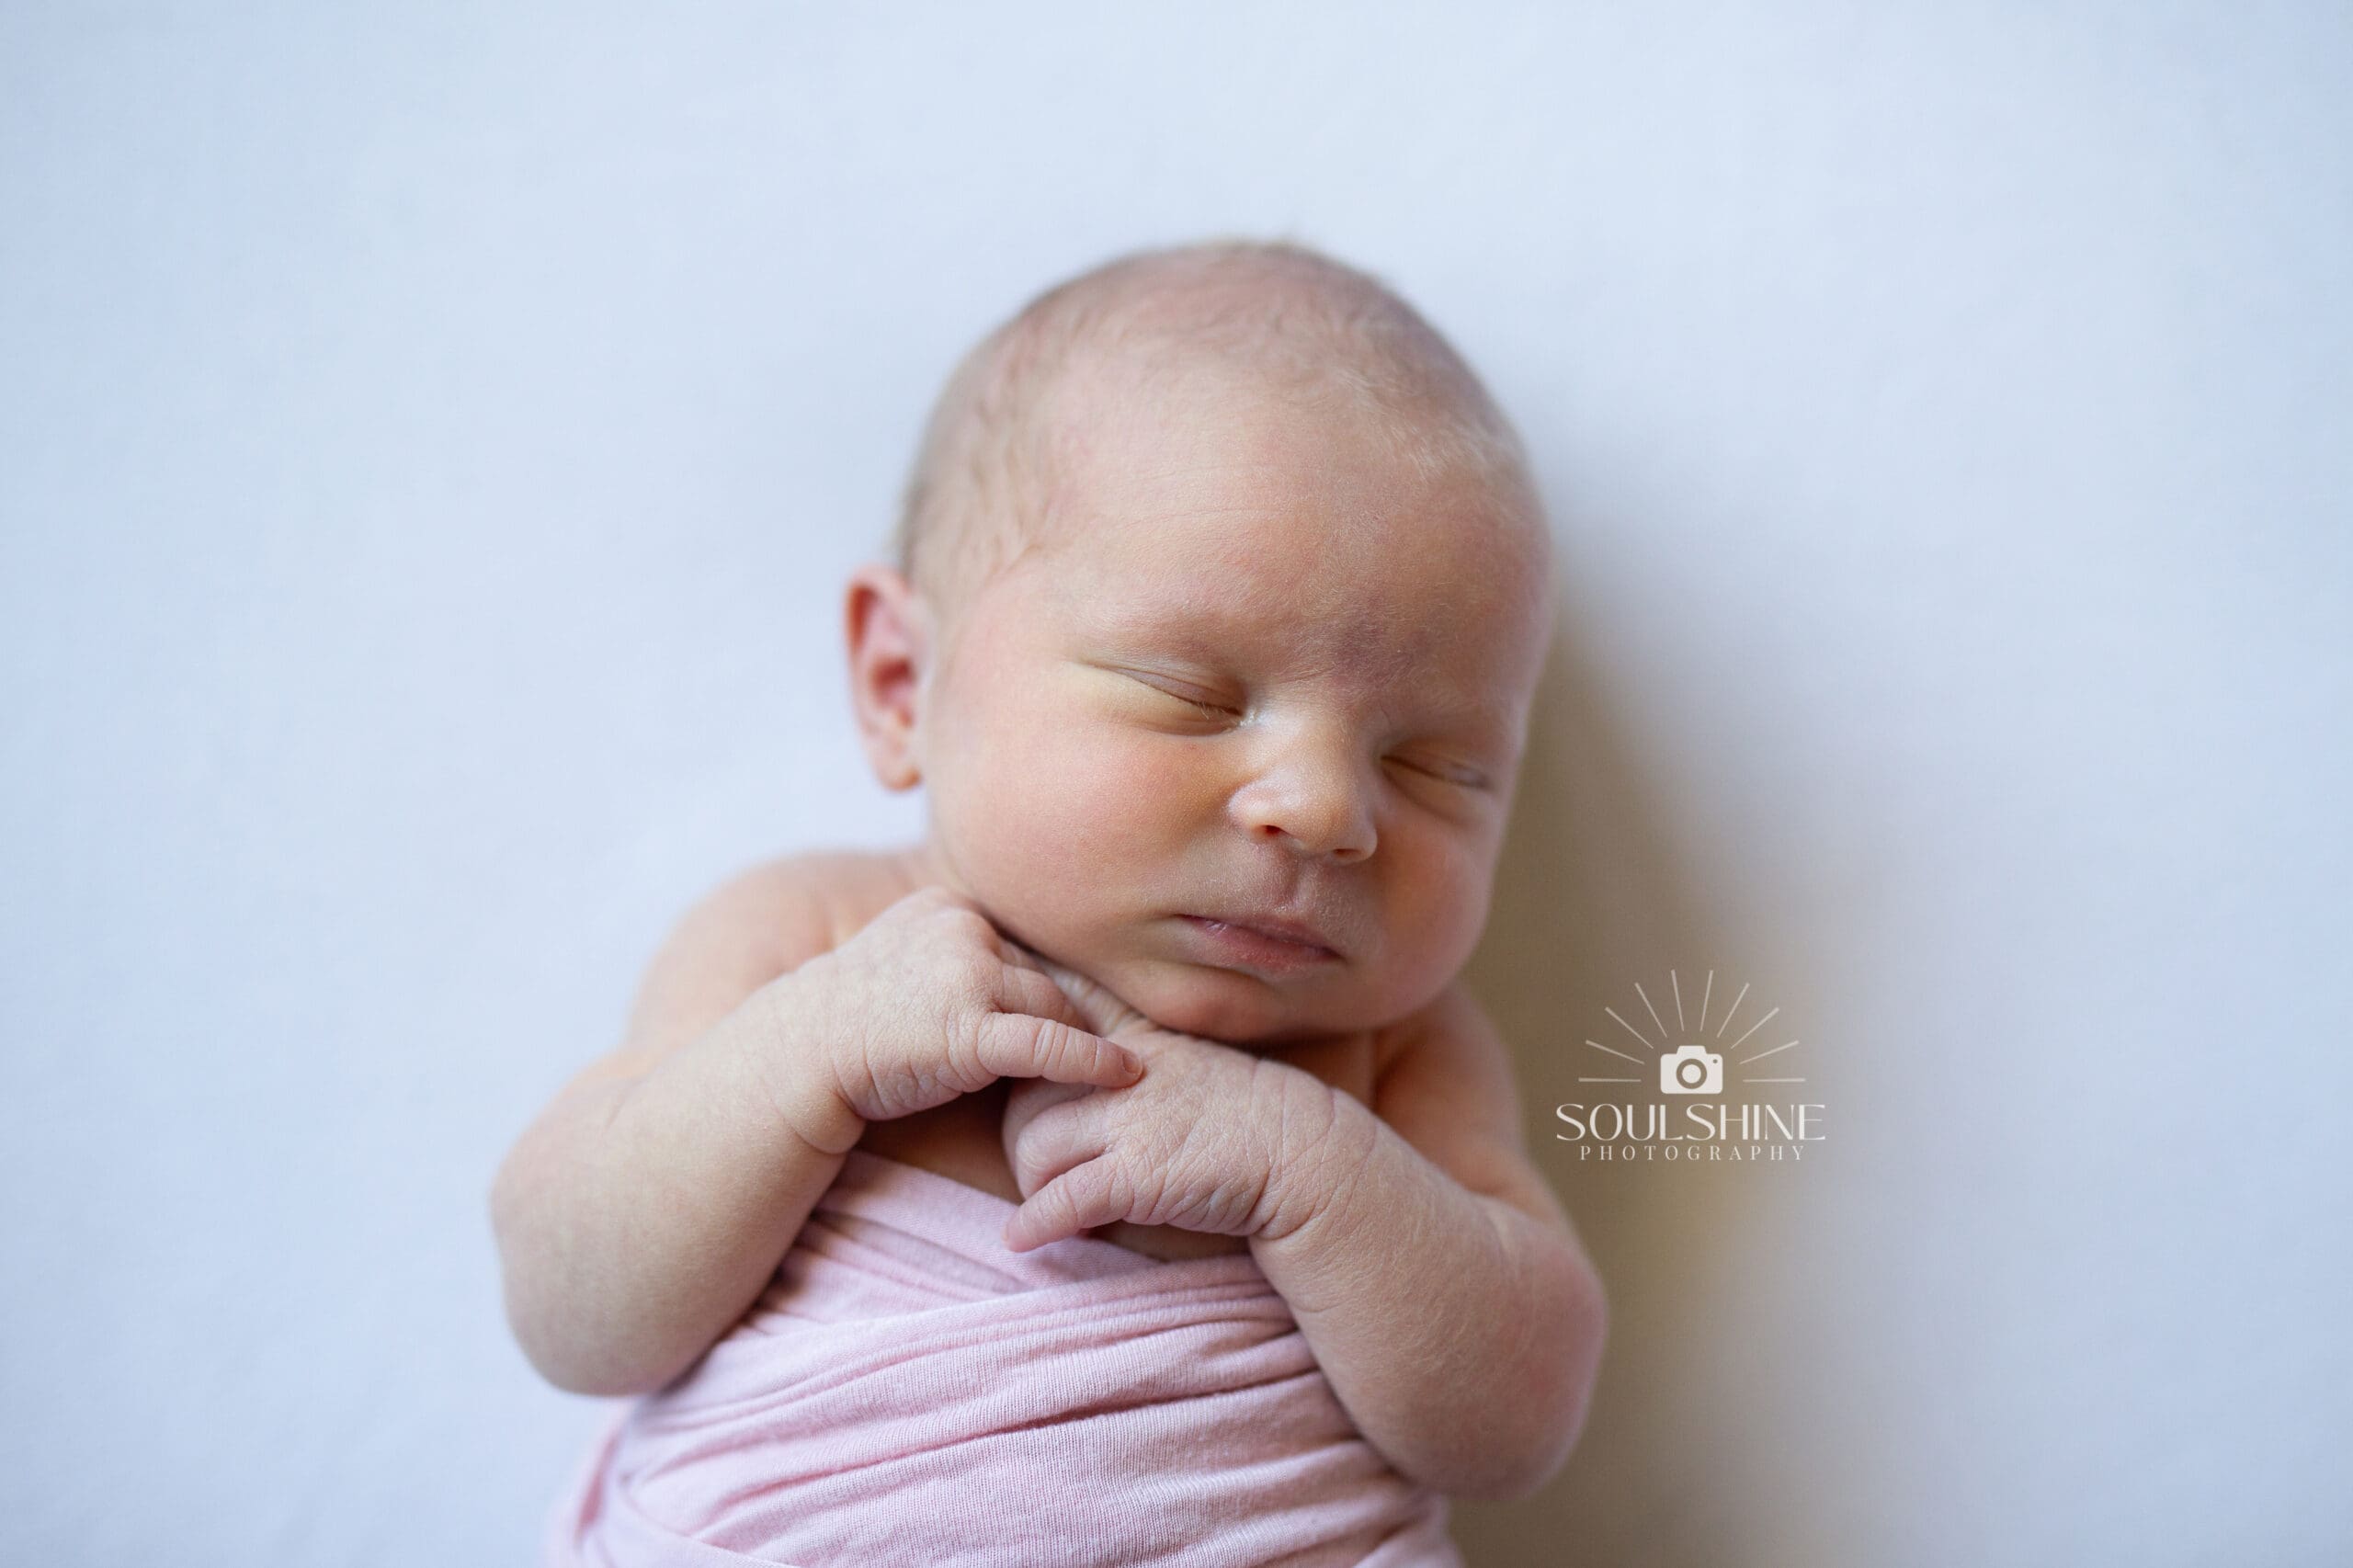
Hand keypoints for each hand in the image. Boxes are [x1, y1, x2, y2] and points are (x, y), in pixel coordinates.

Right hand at [771, 886, 1142, 1145]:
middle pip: (1041, 976)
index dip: (1037, 991)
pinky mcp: (969, 1028)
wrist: (799, 1058)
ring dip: (1073, 1042)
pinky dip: (1094, 1062)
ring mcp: (965, 974)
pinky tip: (1125, 1074)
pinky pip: (1052, 1045)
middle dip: (1064, 1015)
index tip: (1073, 1015)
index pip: (1018, 948)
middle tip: (1107, 1044)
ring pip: (1052, 1008)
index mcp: (949, 905)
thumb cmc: (855, 1022)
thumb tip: (1027, 977)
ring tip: (1108, 1072)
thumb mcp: (907, 961)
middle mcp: (961, 927)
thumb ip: (961, 956)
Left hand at [997, 957, 1344, 1251]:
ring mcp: (1131, 1121)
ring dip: (1029, 1184)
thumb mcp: (1184, 1064)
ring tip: (1048, 1204)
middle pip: (1025, 1094)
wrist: (1301, 1155)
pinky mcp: (1138, 1174)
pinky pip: (1062, 1198)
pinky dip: (1034, 1224)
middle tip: (1037, 1168)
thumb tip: (1076, 1083)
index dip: (1017, 1034)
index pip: (1054, 1014)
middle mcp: (1124, 1072)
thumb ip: (1132, 1061)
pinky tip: (1021, 1240)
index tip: (993, 1046)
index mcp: (1134, 1038)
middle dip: (1017, 1135)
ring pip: (1032, 1146)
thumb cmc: (1242, 1118)